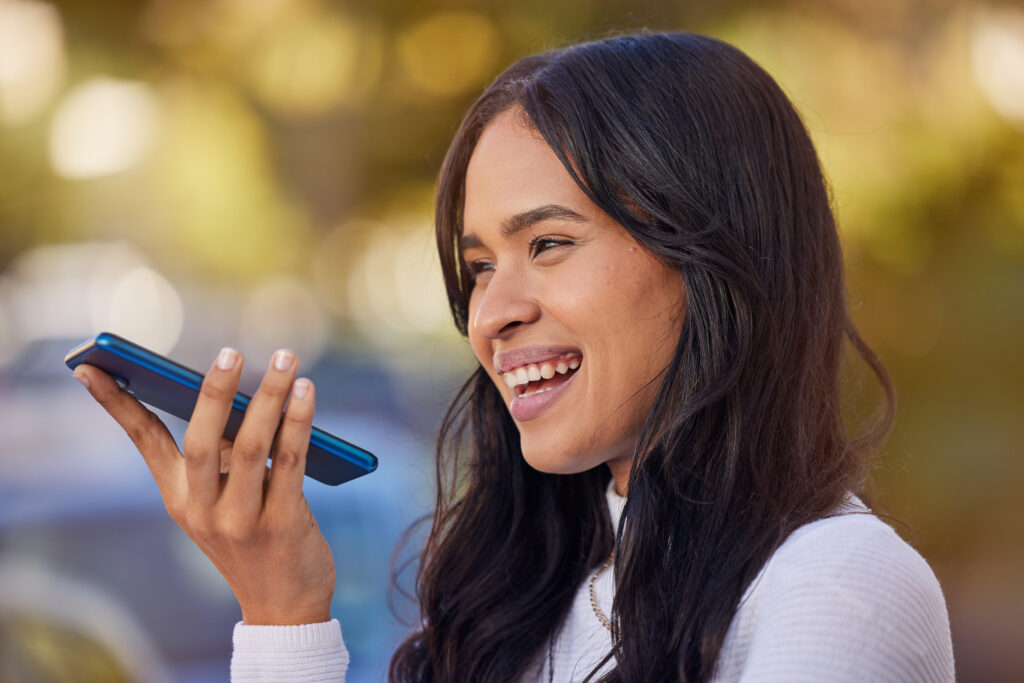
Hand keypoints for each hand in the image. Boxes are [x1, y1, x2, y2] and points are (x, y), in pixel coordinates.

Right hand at [73, 348, 335, 624]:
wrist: (283, 607)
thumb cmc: (255, 541)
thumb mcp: (224, 503)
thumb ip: (225, 458)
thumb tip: (244, 397)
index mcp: (179, 497)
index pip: (142, 441)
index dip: (117, 403)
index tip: (91, 367)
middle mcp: (201, 509)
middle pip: (200, 440)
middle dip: (213, 392)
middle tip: (231, 352)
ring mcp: (239, 520)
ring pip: (250, 447)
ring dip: (270, 397)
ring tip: (288, 360)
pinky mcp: (280, 525)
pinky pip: (288, 463)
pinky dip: (299, 423)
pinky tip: (307, 394)